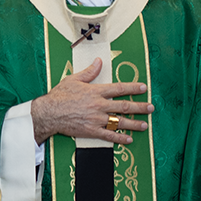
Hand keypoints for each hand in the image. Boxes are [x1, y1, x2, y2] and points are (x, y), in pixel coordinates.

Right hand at [29, 58, 153, 146]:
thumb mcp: (74, 79)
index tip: (144, 88)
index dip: (133, 88)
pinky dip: (120, 138)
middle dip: (140, 107)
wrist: (49, 113)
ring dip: (134, 124)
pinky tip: (129, 140)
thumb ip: (89, 72)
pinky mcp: (92, 131)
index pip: (119, 88)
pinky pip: (109, 135)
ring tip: (145, 125)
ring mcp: (96, 119)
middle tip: (151, 108)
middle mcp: (99, 105)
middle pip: (124, 106)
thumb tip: (99, 61)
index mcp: (96, 91)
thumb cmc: (60, 95)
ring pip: (120, 122)